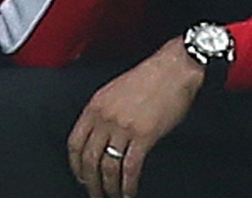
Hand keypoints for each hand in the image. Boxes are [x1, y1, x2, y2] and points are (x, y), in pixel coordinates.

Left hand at [67, 38, 204, 197]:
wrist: (176, 66)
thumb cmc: (153, 74)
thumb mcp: (118, 89)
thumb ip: (106, 111)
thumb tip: (103, 136)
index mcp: (96, 105)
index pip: (75, 143)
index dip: (75, 165)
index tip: (80, 175)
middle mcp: (106, 118)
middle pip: (89, 159)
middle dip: (90, 181)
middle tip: (94, 192)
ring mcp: (124, 128)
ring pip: (108, 167)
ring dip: (107, 187)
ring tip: (111, 195)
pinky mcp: (145, 135)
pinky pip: (130, 167)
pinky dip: (128, 184)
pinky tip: (129, 191)